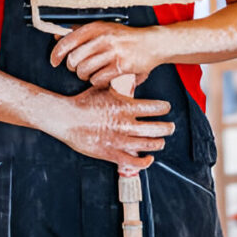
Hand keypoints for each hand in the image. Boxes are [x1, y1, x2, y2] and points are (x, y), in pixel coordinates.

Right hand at [46, 86, 173, 170]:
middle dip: (167, 128)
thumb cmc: (83, 101)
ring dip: (158, 143)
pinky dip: (145, 162)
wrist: (66, 118)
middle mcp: (125, 124)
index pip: (154, 108)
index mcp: (125, 106)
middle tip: (171, 126)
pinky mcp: (111, 153)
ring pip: (148, 145)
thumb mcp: (104, 87)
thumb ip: (119, 84)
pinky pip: (133, 162)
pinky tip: (149, 159)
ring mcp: (119, 140)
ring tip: (161, 141)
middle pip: (156, 128)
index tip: (167, 108)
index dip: (164, 108)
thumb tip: (128, 73)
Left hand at [50, 21, 161, 87]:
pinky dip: (96, 82)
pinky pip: (97, 79)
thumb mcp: (104, 28)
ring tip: (91, 74)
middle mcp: (103, 38)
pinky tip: (102, 78)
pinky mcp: (120, 67)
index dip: (57, 53)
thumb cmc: (126, 38)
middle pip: (74, 59)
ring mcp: (112, 53)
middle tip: (77, 69)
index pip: (68, 41)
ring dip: (84, 76)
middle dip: (72, 67)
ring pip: (84, 71)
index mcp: (97, 27)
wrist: (152, 44)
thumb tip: (58, 36)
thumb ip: (81, 32)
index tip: (54, 61)